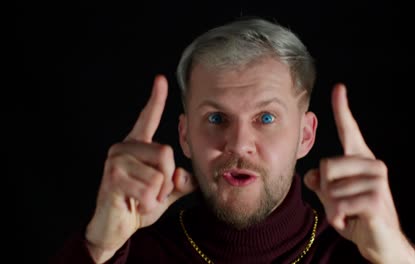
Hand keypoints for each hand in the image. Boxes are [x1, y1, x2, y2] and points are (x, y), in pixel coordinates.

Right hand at [85, 75, 196, 262]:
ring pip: (159, 175)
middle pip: (165, 153)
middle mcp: (124, 148)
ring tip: (139, 198)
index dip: (156, 99)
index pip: (148, 118)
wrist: (114, 228)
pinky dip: (148, 204)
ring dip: (156, 195)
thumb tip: (183, 174)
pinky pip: (149, 190)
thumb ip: (180, 182)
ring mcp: (116, 161)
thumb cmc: (138, 206)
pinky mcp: (112, 177)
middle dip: (166, 180)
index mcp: (137, 146)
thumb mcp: (165, 193)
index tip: (161, 80)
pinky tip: (133, 205)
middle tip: (150, 192)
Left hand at [304, 84, 414, 262]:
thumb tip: (313, 176)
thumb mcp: (332, 196)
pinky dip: (338, 218)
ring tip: (349, 212)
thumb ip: (320, 182)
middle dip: (325, 190)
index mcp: (359, 158)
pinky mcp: (376, 198)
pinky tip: (351, 220)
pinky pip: (339, 204)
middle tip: (341, 203)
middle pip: (326, 165)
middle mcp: (372, 164)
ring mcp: (377, 180)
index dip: (342, 109)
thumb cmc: (355, 213)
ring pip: (330, 188)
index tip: (338, 88)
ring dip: (332, 207)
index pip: (349, 130)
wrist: (378, 240)